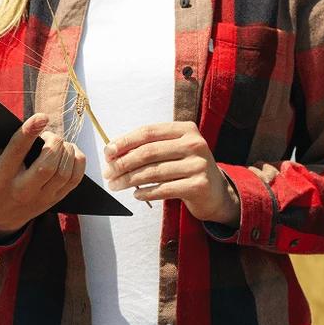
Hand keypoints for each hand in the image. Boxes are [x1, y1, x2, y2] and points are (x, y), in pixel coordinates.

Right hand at [0, 113, 86, 240]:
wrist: (0, 216)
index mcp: (1, 176)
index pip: (17, 152)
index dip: (30, 132)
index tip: (42, 117)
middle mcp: (22, 189)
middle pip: (47, 165)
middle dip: (54, 143)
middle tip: (50, 134)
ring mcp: (41, 197)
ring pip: (63, 172)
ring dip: (67, 151)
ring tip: (60, 142)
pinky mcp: (55, 200)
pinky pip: (75, 180)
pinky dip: (78, 162)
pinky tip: (71, 151)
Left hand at [101, 121, 239, 226]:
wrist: (215, 192)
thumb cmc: (186, 168)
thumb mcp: (172, 150)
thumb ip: (148, 147)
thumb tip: (113, 153)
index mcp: (186, 129)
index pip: (149, 132)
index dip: (125, 141)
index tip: (108, 152)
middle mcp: (194, 144)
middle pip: (149, 152)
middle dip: (123, 163)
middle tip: (108, 173)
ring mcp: (198, 165)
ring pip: (154, 172)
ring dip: (129, 180)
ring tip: (116, 185)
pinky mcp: (199, 185)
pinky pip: (164, 189)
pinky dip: (146, 193)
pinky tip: (136, 195)